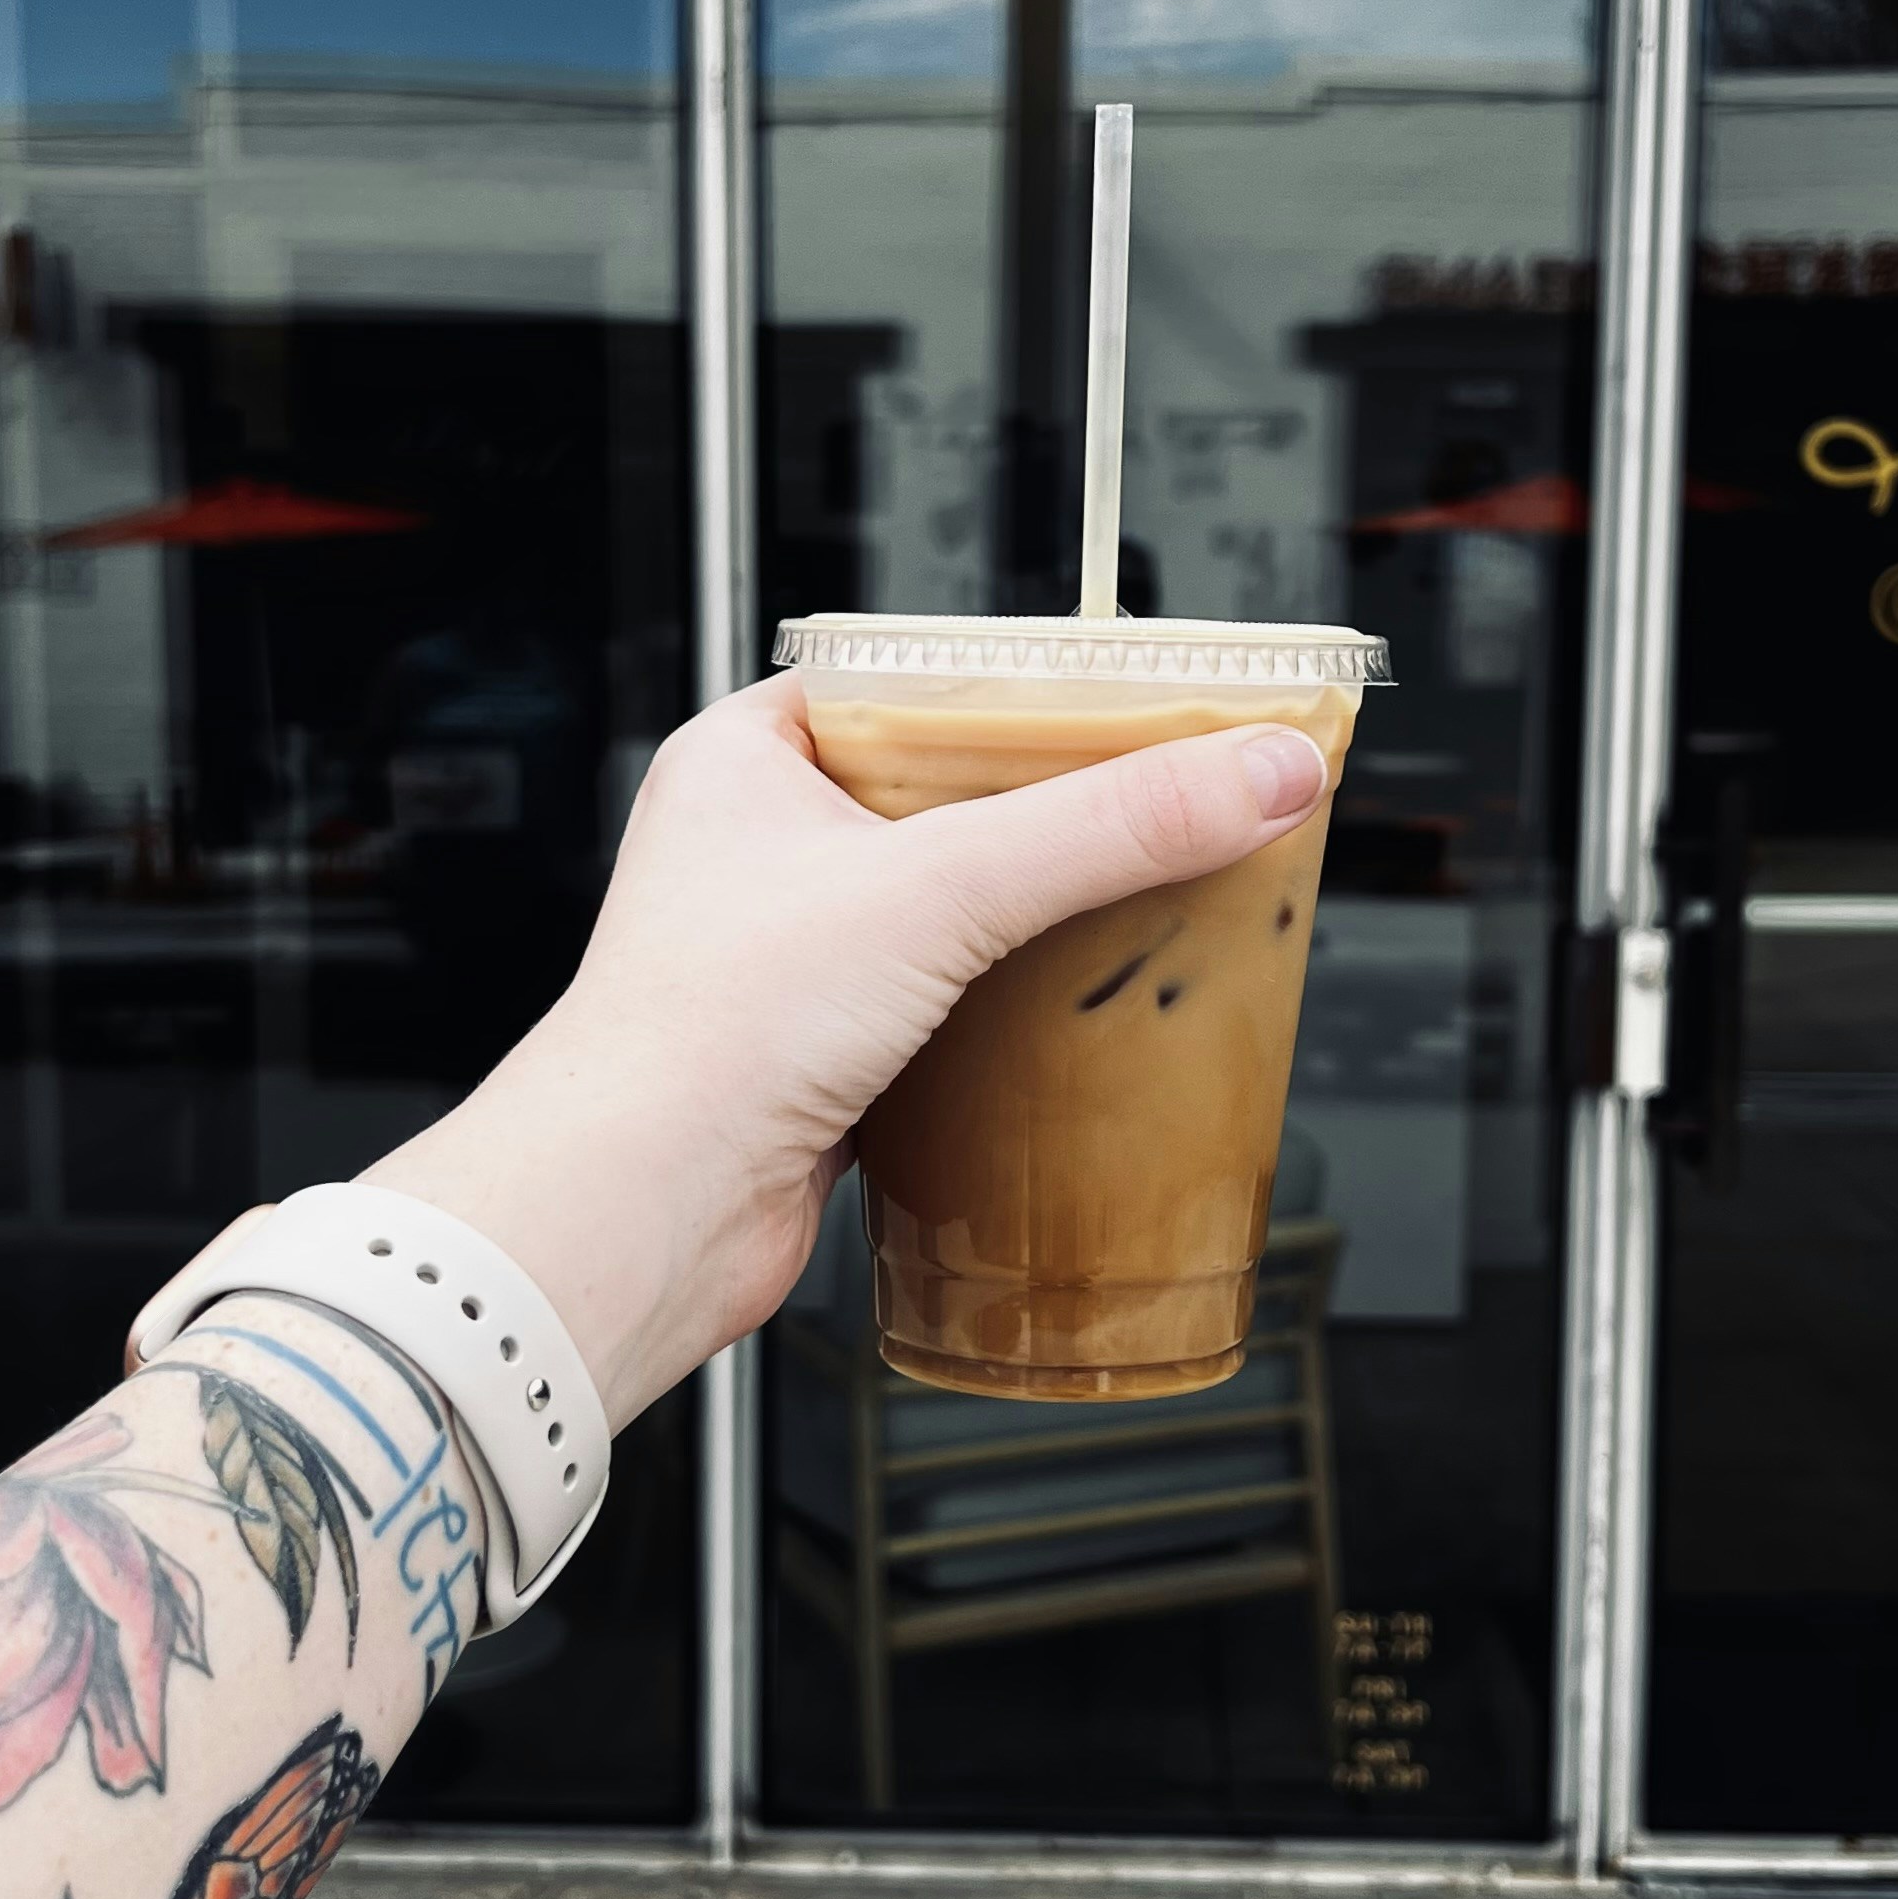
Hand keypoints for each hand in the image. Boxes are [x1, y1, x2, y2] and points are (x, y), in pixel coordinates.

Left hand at [366, 674, 1327, 1422]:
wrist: (642, 1213)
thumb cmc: (703, 1033)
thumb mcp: (941, 886)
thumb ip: (1111, 823)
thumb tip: (1255, 774)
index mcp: (749, 758)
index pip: (916, 685)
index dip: (1026, 690)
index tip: (1133, 699)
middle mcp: (764, 851)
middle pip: (954, 801)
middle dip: (1060, 815)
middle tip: (1161, 804)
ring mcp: (794, 959)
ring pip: (955, 914)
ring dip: (1043, 923)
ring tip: (1142, 903)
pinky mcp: (828, 1059)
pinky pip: (950, 1012)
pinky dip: (1017, 1015)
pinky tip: (1081, 1017)